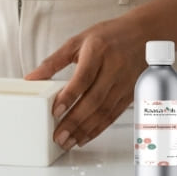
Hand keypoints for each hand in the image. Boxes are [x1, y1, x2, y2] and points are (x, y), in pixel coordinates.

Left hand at [25, 18, 147, 150]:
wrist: (144, 34)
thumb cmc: (109, 35)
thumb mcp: (78, 40)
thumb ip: (54, 61)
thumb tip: (32, 77)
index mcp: (98, 50)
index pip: (83, 77)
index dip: (69, 96)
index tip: (55, 111)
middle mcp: (114, 67)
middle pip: (94, 99)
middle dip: (75, 121)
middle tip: (59, 136)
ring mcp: (124, 82)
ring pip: (104, 111)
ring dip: (85, 130)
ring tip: (68, 141)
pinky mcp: (130, 94)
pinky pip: (113, 115)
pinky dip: (98, 129)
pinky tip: (85, 137)